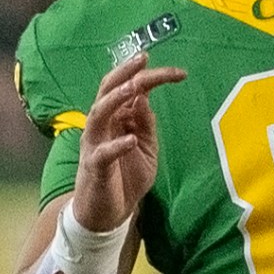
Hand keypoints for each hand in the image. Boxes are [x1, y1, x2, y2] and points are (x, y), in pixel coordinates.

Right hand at [70, 53, 186, 233]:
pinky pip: (102, 153)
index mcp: (116, 118)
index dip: (151, 77)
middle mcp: (102, 125)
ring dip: (115, 98)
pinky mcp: (94, 167)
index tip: (178, 73)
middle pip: (107, 90)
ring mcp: (95, 145)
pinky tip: (132, 140)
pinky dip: (116, 145)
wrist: (108, 214)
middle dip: (125, 73)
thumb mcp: (147, 148)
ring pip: (98, 113)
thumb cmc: (126, 177)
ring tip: (135, 87)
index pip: (129, 89)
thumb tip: (146, 96)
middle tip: (143, 59)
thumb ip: (146, 123)